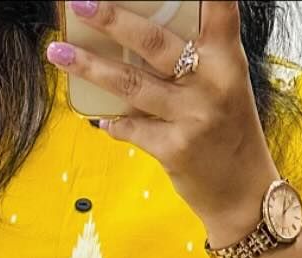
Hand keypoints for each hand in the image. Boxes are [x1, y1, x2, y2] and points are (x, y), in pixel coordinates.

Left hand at [47, 0, 279, 241]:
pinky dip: (112, 122)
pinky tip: (100, 118)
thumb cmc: (229, 132)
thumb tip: (136, 35)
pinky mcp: (174, 149)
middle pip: (153, 42)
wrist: (243, 194)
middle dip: (113, 18)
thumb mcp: (226, 85)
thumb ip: (197, 58)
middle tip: (80, 3)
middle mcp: (212, 83)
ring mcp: (192, 117)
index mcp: (227, 59)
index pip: (219, 9)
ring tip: (58, 52)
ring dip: (89, 66)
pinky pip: (130, 127)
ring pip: (131, 84)